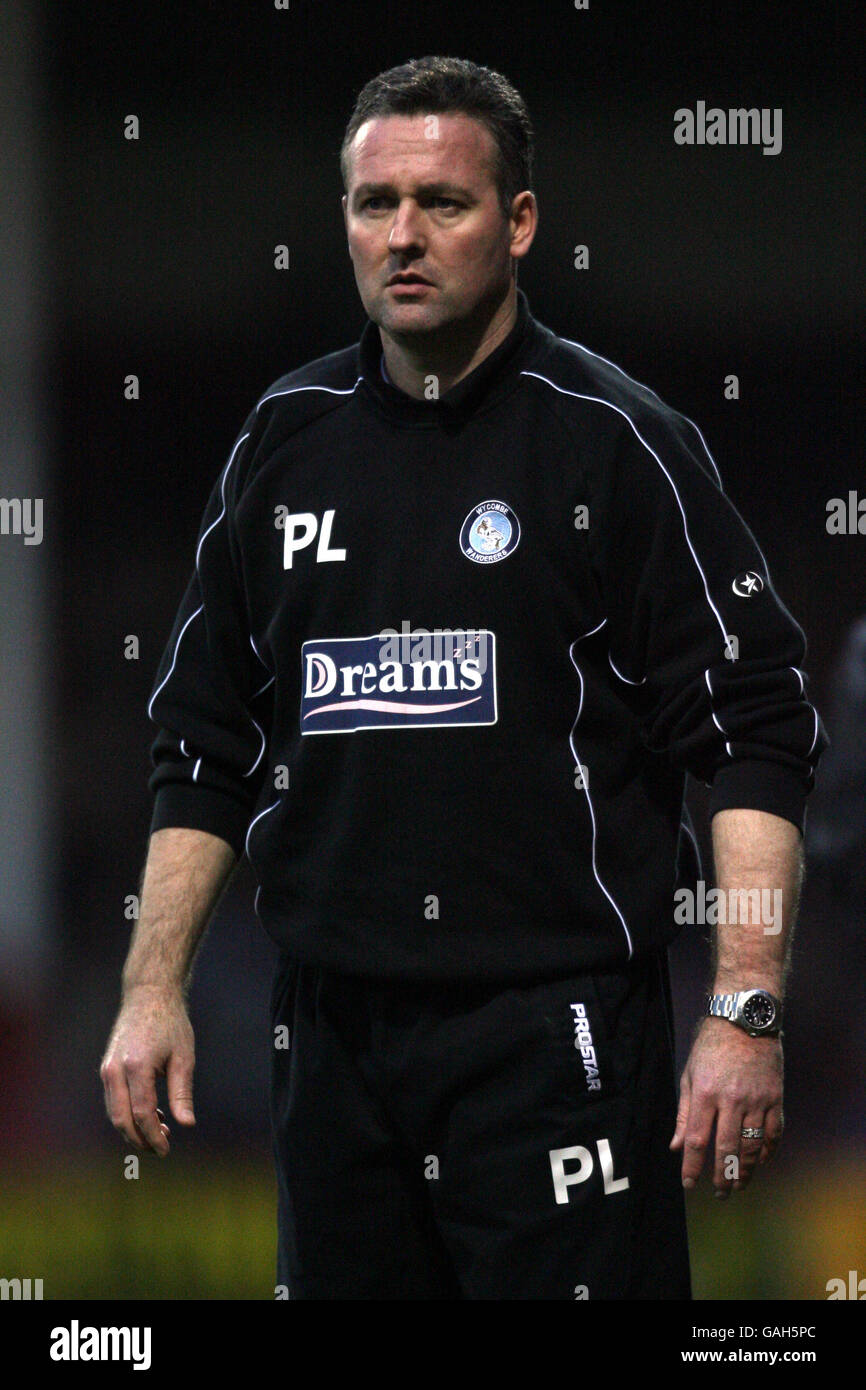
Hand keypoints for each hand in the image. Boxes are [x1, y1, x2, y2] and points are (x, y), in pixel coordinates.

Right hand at [100, 984, 195, 1156]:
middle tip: (162, 1148)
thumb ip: (182, 1092)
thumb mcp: (183, 1056)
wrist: (148, 995)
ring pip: (114, 1112)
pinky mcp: (106, 1067)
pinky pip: (114, 1100)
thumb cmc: (170, 1023)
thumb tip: (187, 1124)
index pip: (142, 1114)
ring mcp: (107, 1068)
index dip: (153, 1136)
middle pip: (122, 1119)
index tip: (166, 1150)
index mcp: (136, 1066)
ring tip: (161, 1130)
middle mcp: (115, 1070)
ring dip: (133, 1128)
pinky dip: (128, 1113)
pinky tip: (151, 1113)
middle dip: (140, 1139)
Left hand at [669, 1016, 782, 1196]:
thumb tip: (677, 1146)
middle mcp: (731, 1099)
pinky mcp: (775, 1098)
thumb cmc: (711, 1046)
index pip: (698, 1139)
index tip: (689, 1184)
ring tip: (739, 1184)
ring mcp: (756, 1100)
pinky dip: (768, 1151)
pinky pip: (774, 1132)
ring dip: (746, 1171)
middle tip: (720, 1194)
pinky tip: (760, 1162)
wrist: (745, 1020)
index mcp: (705, 1093)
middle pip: (727, 1149)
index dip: (693, 1166)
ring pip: (752, 1146)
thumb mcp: (690, 1074)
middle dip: (722, 1177)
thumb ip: (685, 1113)